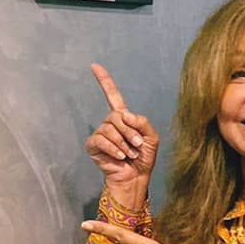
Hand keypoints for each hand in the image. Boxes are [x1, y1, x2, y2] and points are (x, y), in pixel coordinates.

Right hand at [85, 63, 159, 206]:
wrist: (135, 178)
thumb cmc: (143, 158)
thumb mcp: (151, 137)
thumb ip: (142, 122)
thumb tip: (124, 114)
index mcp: (123, 118)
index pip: (112, 95)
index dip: (104, 80)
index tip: (94, 66)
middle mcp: (109, 123)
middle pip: (116, 116)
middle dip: (129, 131)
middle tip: (136, 146)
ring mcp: (100, 134)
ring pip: (110, 128)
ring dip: (123, 143)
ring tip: (129, 154)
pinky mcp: (93, 146)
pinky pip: (101, 140)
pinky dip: (113, 148)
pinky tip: (119, 156)